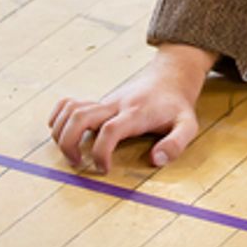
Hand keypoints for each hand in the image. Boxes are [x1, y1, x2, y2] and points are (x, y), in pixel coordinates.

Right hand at [48, 43, 216, 173]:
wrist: (171, 77)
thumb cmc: (177, 105)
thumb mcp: (187, 124)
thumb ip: (176, 143)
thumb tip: (156, 160)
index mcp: (136, 113)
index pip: (110, 130)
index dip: (101, 152)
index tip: (104, 169)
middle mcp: (116, 105)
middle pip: (80, 117)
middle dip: (70, 143)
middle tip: (78, 163)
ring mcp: (105, 102)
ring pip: (71, 110)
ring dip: (61, 133)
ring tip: (72, 154)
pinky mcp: (99, 102)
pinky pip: (69, 103)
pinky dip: (58, 117)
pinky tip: (63, 132)